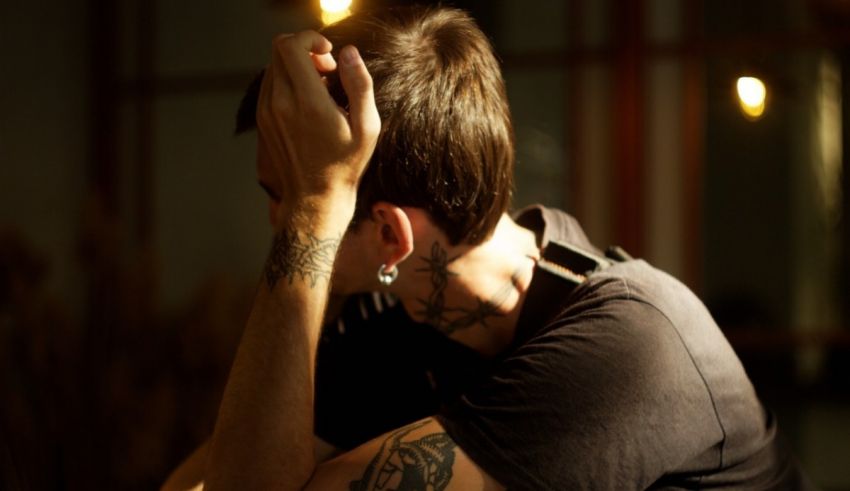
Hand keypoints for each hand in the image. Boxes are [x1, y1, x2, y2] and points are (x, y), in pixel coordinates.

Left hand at [257, 30, 380, 227]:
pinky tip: (307, 102)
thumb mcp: (367, 127)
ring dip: (296, 66)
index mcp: (307, 102)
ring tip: (320, 89)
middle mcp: (281, 103)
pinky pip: (270, 84)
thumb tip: (349, 52)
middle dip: (306, 49)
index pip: (292, 46)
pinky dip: (288, 81)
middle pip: (279, 49)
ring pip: (274, 65)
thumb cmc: (345, 165)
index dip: (311, 39)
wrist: (314, 199)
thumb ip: (360, 85)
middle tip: (328, 70)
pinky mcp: (263, 120)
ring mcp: (267, 111)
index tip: (330, 54)